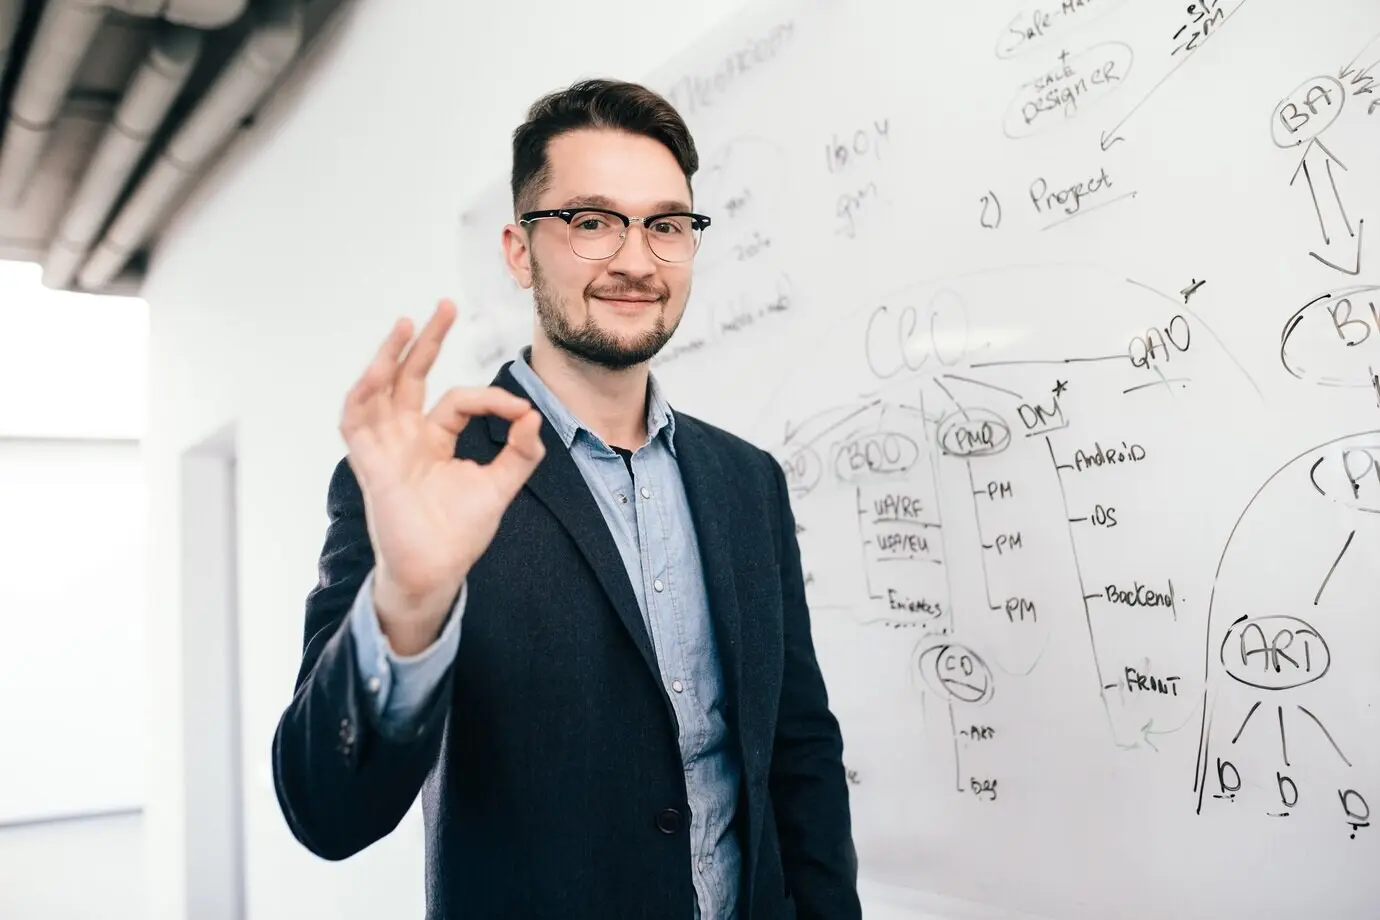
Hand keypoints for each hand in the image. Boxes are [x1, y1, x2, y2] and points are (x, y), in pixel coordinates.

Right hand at [339, 300, 544, 642]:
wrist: (437, 572)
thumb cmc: (461, 534)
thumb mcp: (500, 485)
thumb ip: (520, 451)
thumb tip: (534, 415)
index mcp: (434, 440)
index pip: (459, 400)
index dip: (492, 400)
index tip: (520, 411)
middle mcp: (406, 438)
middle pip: (411, 377)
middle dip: (427, 341)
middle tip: (444, 305)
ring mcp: (386, 448)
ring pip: (380, 390)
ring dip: (389, 356)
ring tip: (406, 324)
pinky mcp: (371, 464)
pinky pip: (356, 422)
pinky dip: (363, 395)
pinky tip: (377, 371)